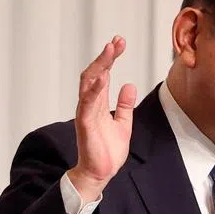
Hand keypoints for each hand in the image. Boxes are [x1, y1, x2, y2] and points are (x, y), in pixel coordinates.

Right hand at [67, 36, 136, 201]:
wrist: (101, 172)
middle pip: (94, 73)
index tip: (119, 42)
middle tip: (116, 41)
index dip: (110, 58)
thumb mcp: (124, 123)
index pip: (103, 74)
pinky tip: (102, 77)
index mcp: (98, 103)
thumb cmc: (108, 150)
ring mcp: (86, 113)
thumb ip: (124, 105)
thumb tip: (129, 85)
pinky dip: (94, 89)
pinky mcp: (85, 124)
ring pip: (88, 84)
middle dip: (105, 56)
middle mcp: (90, 104)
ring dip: (99, 66)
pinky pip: (87, 103)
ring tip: (110, 51)